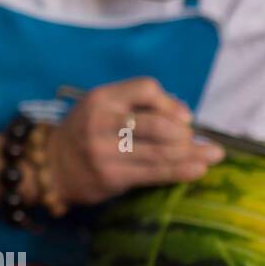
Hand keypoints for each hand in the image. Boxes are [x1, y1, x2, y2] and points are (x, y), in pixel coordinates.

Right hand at [46, 77, 223, 205]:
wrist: (50, 166)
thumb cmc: (85, 133)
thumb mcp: (100, 108)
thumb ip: (136, 106)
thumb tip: (183, 112)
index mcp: (100, 98)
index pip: (146, 89)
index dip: (170, 103)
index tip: (185, 117)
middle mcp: (100, 122)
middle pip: (158, 124)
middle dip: (184, 133)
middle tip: (193, 140)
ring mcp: (104, 151)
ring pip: (161, 151)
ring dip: (193, 153)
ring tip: (213, 154)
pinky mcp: (110, 176)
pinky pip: (154, 173)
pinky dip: (181, 171)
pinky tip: (198, 169)